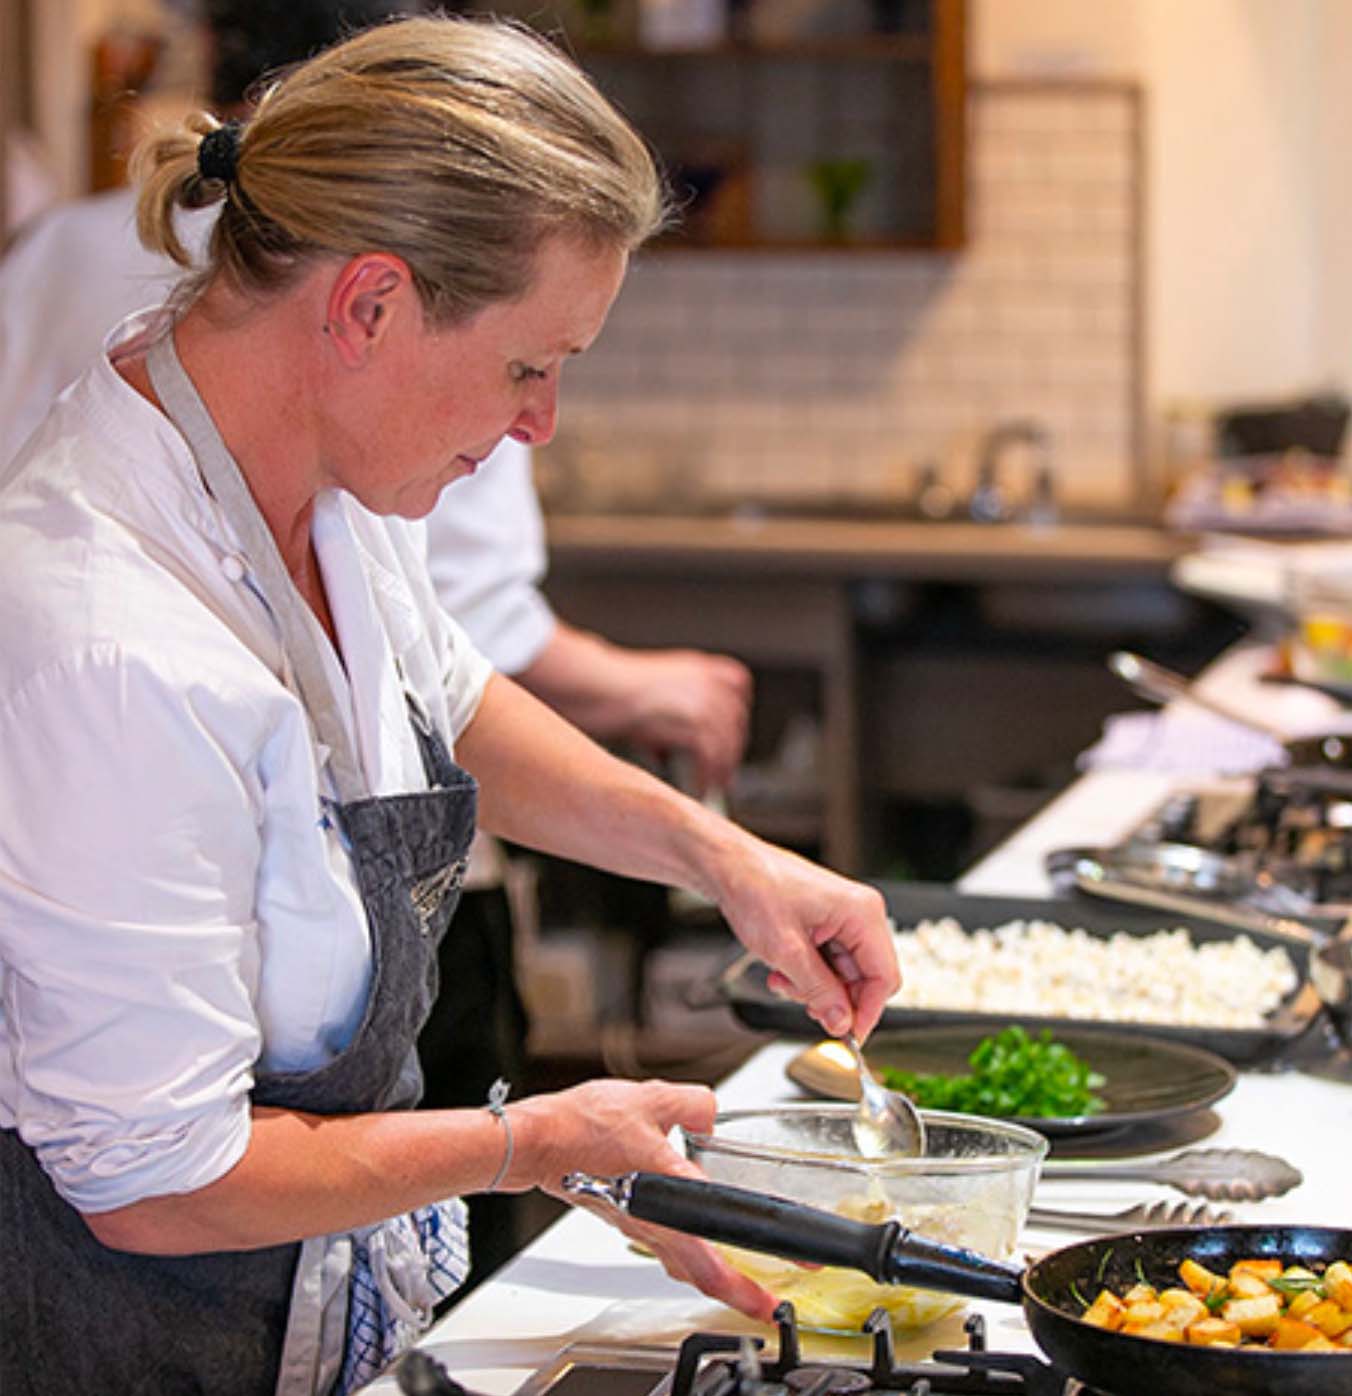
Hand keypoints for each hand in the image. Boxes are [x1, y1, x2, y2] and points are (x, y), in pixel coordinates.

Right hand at [509, 1079, 778, 1320]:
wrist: (537, 1142)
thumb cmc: (581, 1127)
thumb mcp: (650, 1098)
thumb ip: (692, 1102)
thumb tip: (710, 1112)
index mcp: (668, 1193)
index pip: (717, 1249)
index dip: (750, 1276)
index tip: (783, 1282)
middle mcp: (653, 1221)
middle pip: (703, 1275)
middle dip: (739, 1294)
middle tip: (766, 1302)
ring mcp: (636, 1225)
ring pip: (681, 1264)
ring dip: (713, 1275)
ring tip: (738, 1276)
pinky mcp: (624, 1217)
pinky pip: (663, 1245)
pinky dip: (686, 1252)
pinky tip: (692, 1236)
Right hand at [611, 649, 752, 795]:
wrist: (593, 685)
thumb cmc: (613, 690)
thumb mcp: (656, 688)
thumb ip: (676, 710)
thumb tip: (682, 746)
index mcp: (702, 667)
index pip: (739, 693)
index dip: (734, 722)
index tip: (729, 743)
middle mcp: (709, 682)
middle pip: (736, 724)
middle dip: (730, 753)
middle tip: (722, 776)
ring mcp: (704, 701)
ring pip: (726, 744)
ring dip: (720, 771)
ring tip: (709, 789)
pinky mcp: (692, 722)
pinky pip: (711, 757)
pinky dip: (706, 778)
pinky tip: (698, 791)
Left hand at [710, 838, 898, 1040]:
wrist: (730, 868)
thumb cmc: (755, 890)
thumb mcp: (786, 951)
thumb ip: (818, 990)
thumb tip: (842, 1021)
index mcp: (862, 913)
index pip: (884, 977)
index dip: (867, 1012)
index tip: (848, 1036)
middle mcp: (860, 914)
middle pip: (866, 979)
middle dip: (833, 998)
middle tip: (806, 1006)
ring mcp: (844, 918)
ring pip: (844, 975)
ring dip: (814, 988)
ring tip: (783, 980)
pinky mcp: (828, 923)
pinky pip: (830, 963)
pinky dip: (807, 975)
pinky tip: (782, 971)